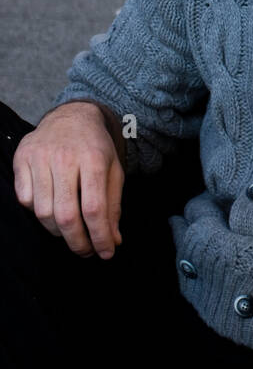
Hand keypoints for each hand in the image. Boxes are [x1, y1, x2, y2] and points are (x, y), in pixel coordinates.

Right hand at [13, 102, 124, 257]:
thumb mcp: (114, 171)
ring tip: (71, 233)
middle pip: (65, 214)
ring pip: (42, 211)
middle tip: (86, 252)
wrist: (72, 116)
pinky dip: (37, 213)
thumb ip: (113, 206)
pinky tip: (51, 211)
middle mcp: (64, 157)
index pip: (94, 208)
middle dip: (77, 242)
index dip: (99, 236)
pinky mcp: (21, 159)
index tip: (106, 253)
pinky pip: (24, 199)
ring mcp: (39, 157)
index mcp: (93, 158)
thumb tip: (112, 241)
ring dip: (58, 232)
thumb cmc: (95, 148)